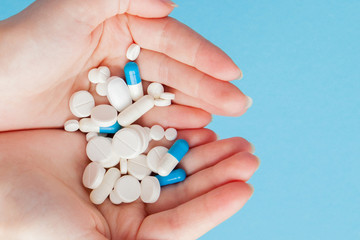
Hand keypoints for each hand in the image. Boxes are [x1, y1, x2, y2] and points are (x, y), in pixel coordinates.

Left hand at [0, 0, 246, 130]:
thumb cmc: (28, 45)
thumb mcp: (75, 7)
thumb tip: (171, 3)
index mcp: (120, 27)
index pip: (171, 41)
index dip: (204, 56)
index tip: (234, 72)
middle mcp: (123, 57)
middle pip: (174, 72)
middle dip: (209, 87)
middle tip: (240, 104)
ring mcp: (117, 90)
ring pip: (164, 99)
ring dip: (194, 109)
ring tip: (221, 120)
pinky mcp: (108, 118)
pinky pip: (145, 123)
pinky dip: (167, 127)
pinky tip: (190, 131)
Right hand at [0, 129, 257, 239]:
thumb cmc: (28, 221)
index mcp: (127, 236)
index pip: (181, 223)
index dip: (213, 207)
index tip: (245, 188)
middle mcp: (129, 206)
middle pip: (184, 190)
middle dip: (218, 174)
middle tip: (249, 154)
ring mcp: (122, 174)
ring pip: (173, 162)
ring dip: (204, 150)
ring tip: (233, 138)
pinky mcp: (112, 146)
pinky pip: (151, 136)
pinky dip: (174, 128)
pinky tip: (198, 120)